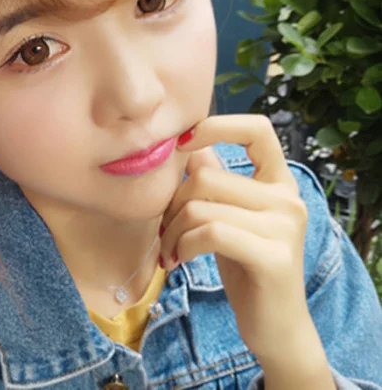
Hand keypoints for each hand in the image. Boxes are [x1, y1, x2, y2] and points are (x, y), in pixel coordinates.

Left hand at [159, 115, 316, 366]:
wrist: (275, 328)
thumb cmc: (245, 266)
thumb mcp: (229, 216)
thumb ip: (216, 179)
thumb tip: (190, 144)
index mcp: (280, 181)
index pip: (257, 129)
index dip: (217, 125)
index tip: (181, 142)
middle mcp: (288, 198)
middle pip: (206, 175)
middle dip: (172, 203)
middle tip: (165, 231)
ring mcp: (285, 227)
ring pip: (200, 205)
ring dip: (172, 230)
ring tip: (170, 250)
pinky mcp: (274, 257)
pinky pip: (210, 232)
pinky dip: (183, 245)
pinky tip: (178, 261)